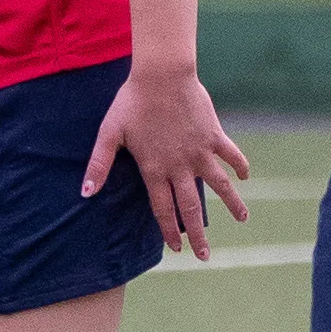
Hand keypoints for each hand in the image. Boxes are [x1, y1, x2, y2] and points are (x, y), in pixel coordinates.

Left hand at [84, 60, 251, 259]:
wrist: (162, 75)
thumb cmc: (132, 102)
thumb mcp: (109, 133)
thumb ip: (99, 165)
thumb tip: (85, 193)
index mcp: (154, 169)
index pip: (163, 209)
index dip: (169, 230)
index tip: (176, 248)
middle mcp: (179, 166)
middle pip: (191, 208)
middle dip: (198, 234)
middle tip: (205, 255)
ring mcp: (199, 152)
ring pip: (219, 185)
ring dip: (232, 204)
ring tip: (242, 219)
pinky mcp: (213, 135)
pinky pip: (231, 154)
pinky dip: (239, 166)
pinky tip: (245, 177)